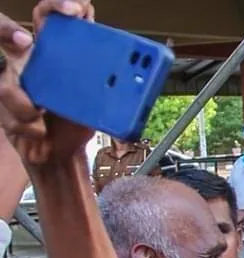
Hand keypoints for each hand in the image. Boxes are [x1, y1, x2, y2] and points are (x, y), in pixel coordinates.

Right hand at [0, 1, 95, 166]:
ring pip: (5, 82)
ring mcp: (13, 85)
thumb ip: (106, 84)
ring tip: (38, 113)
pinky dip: (28, 125)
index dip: (58, 7)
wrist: (61, 155)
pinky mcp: (6, 111)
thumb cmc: (74, 123)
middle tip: (26, 42)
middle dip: (7, 31)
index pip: (48, 18)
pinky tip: (38, 130)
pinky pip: (10, 114)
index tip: (75, 9)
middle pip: (6, 35)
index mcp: (51, 56)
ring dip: (21, 100)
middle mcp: (27, 65)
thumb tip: (131, 70)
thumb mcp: (96, 103)